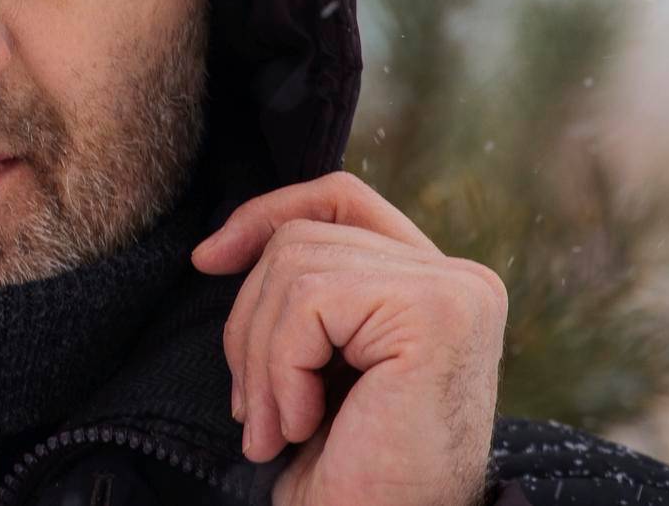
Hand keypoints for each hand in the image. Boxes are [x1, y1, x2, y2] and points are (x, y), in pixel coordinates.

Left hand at [190, 170, 506, 505]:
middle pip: (301, 237)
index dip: (266, 214)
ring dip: (261, 360)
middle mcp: (460, 276)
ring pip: (294, 266)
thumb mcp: (315, 360)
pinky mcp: (434, 311)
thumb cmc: (348, 469)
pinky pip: (308, 302)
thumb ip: (300, 291)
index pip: (338, 199)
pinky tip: (301, 425)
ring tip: (275, 427)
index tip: (208, 260)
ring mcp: (454, 289)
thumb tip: (216, 247)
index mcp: (436, 282)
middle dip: (250, 323)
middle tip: (252, 412)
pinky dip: (281, 369)